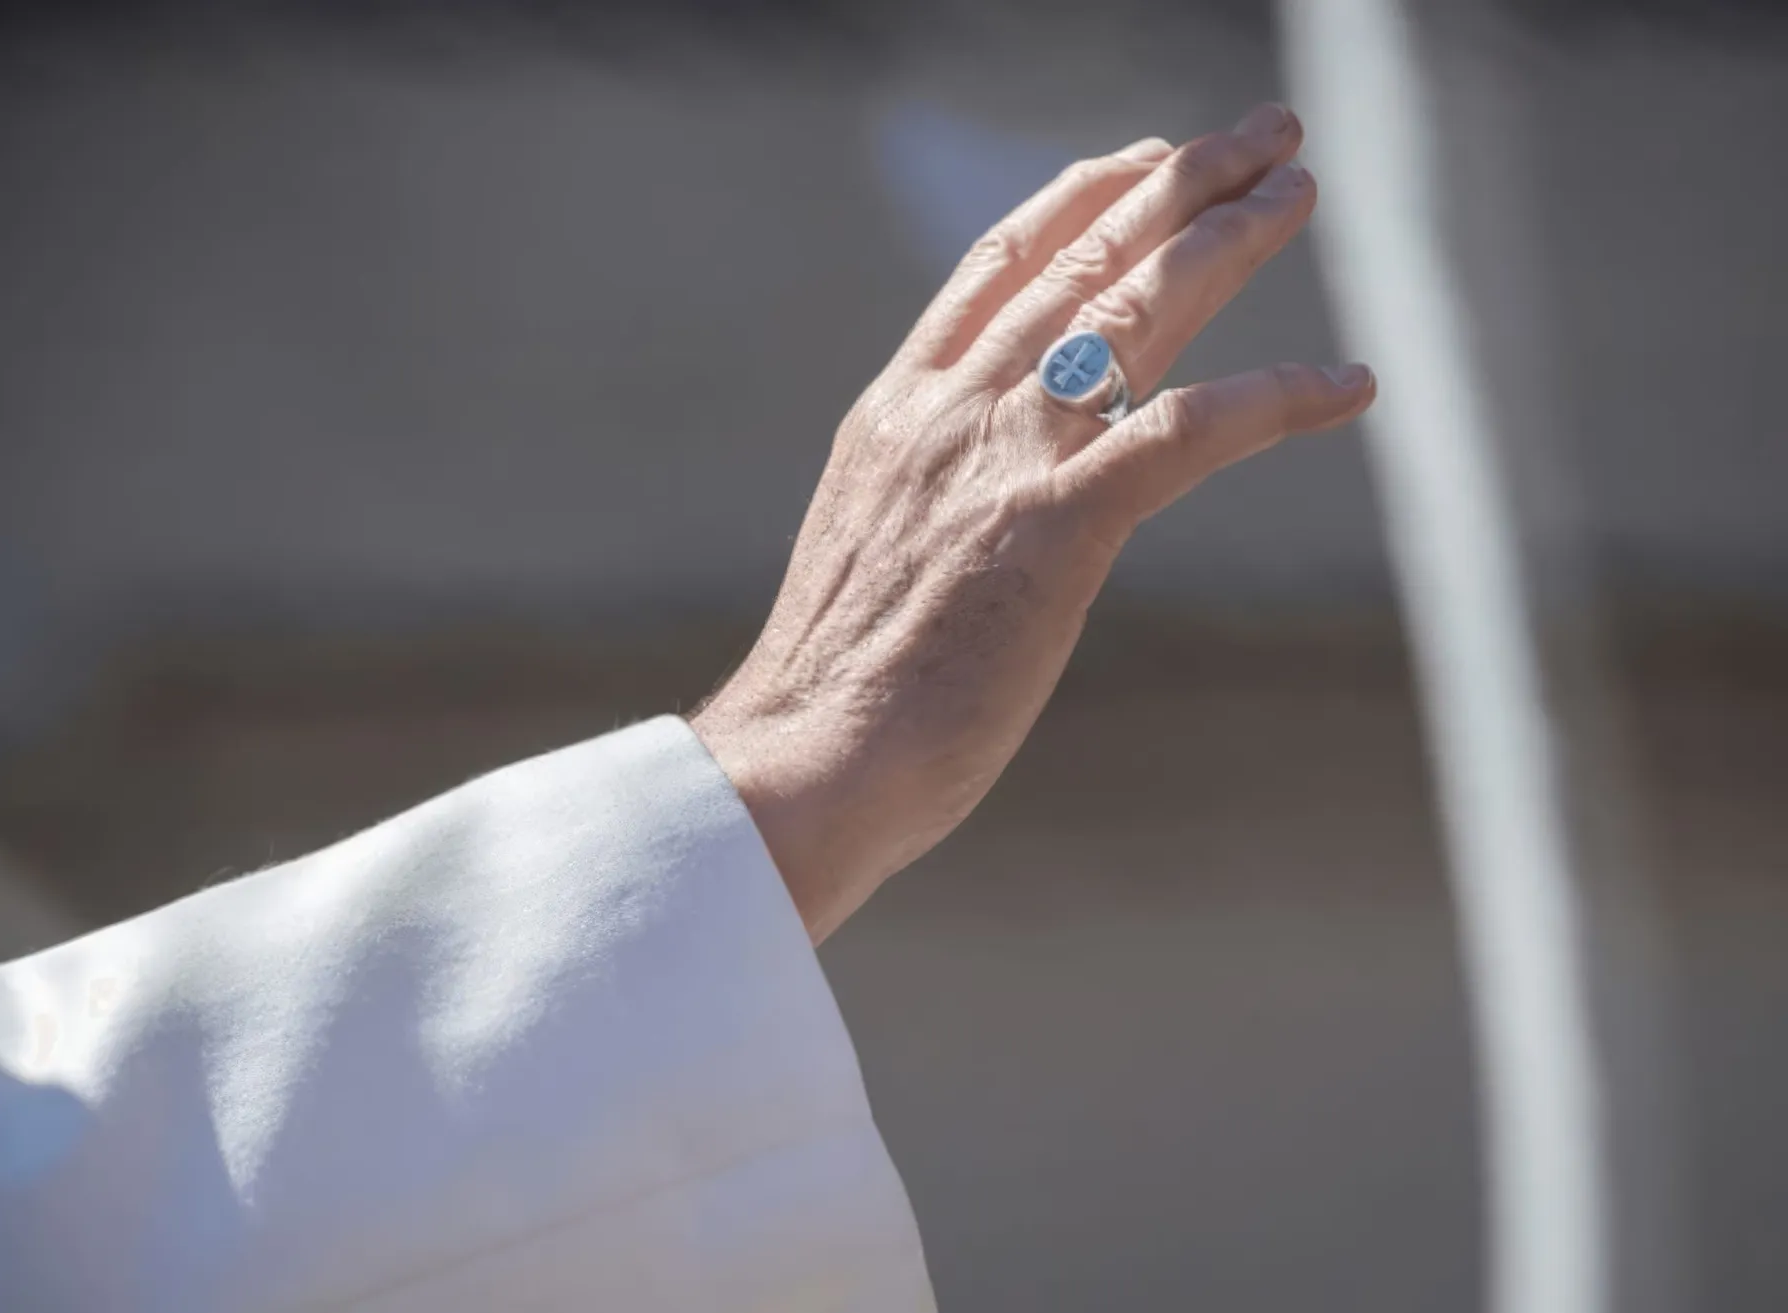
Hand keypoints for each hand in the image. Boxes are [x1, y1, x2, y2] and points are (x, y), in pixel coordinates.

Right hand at [691, 104, 1375, 942]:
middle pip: (1080, 262)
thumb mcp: (872, 558)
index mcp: (897, 415)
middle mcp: (950, 413)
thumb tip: (972, 519)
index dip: (1076, 200)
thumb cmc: (835, 694)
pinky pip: (1187, 432)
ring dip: (1229, 242)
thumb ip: (927, 506)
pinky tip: (1349, 383)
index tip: (1137, 160)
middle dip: (1177, 184)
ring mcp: (1001, 462)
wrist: (804, 758)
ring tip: (1300, 191)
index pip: (995, 271)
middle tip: (1257, 136)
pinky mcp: (1057, 529)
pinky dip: (1276, 398)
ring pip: (1135, 312)